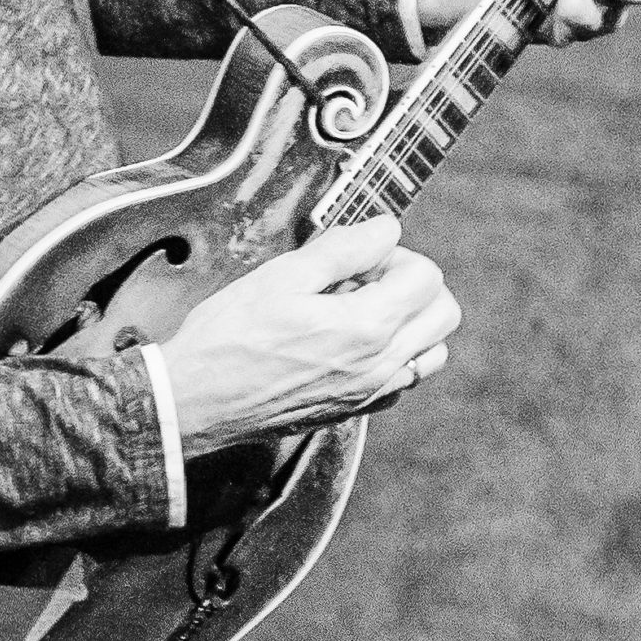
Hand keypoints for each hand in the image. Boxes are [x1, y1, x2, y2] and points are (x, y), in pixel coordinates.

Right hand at [158, 218, 461, 456]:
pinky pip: (403, 381)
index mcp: (366, 327)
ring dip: (410, 322)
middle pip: (443, 314)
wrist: (196, 400)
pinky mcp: (355, 412)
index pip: (426, 277)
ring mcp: (370, 394)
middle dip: (413, 284)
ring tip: (361, 308)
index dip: (394, 254)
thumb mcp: (283, 275)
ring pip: (432, 352)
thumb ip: (344, 249)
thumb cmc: (230, 336)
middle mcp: (380, 366)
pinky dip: (394, 356)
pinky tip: (351, 342)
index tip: (357, 255)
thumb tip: (385, 229)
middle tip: (365, 276)